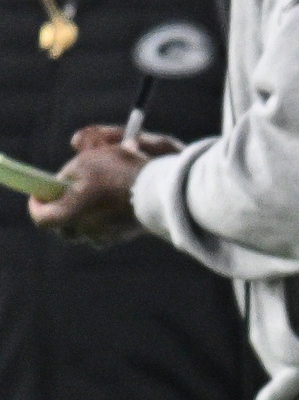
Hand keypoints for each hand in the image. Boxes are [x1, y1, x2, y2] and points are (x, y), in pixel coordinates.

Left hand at [29, 127, 179, 245]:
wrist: (160, 191)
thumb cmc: (120, 174)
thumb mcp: (86, 163)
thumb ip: (66, 175)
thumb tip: (60, 183)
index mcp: (71, 214)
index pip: (41, 219)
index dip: (36, 204)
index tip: (40, 192)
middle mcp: (86, 230)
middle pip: (63, 226)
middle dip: (61, 209)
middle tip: (67, 192)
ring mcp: (106, 236)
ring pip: (84, 227)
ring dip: (83, 211)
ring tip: (94, 193)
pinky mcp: (122, 235)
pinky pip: (103, 228)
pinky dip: (102, 215)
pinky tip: (112, 199)